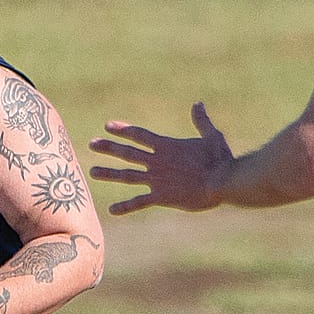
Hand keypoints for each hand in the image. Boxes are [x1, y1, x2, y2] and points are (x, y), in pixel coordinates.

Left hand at [89, 102, 233, 214]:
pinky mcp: (161, 197)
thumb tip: (198, 104)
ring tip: (92, 172)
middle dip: (108, 148)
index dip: (122, 130)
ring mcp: (157, 179)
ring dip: (109, 173)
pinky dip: (125, 206)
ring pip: (127, 176)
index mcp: (167, 146)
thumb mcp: (212, 136)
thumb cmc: (219, 159)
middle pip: (127, 153)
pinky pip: (139, 202)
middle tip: (91, 144)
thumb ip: (201, 121)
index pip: (139, 135)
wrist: (222, 182)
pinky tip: (112, 210)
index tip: (108, 127)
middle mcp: (157, 161)